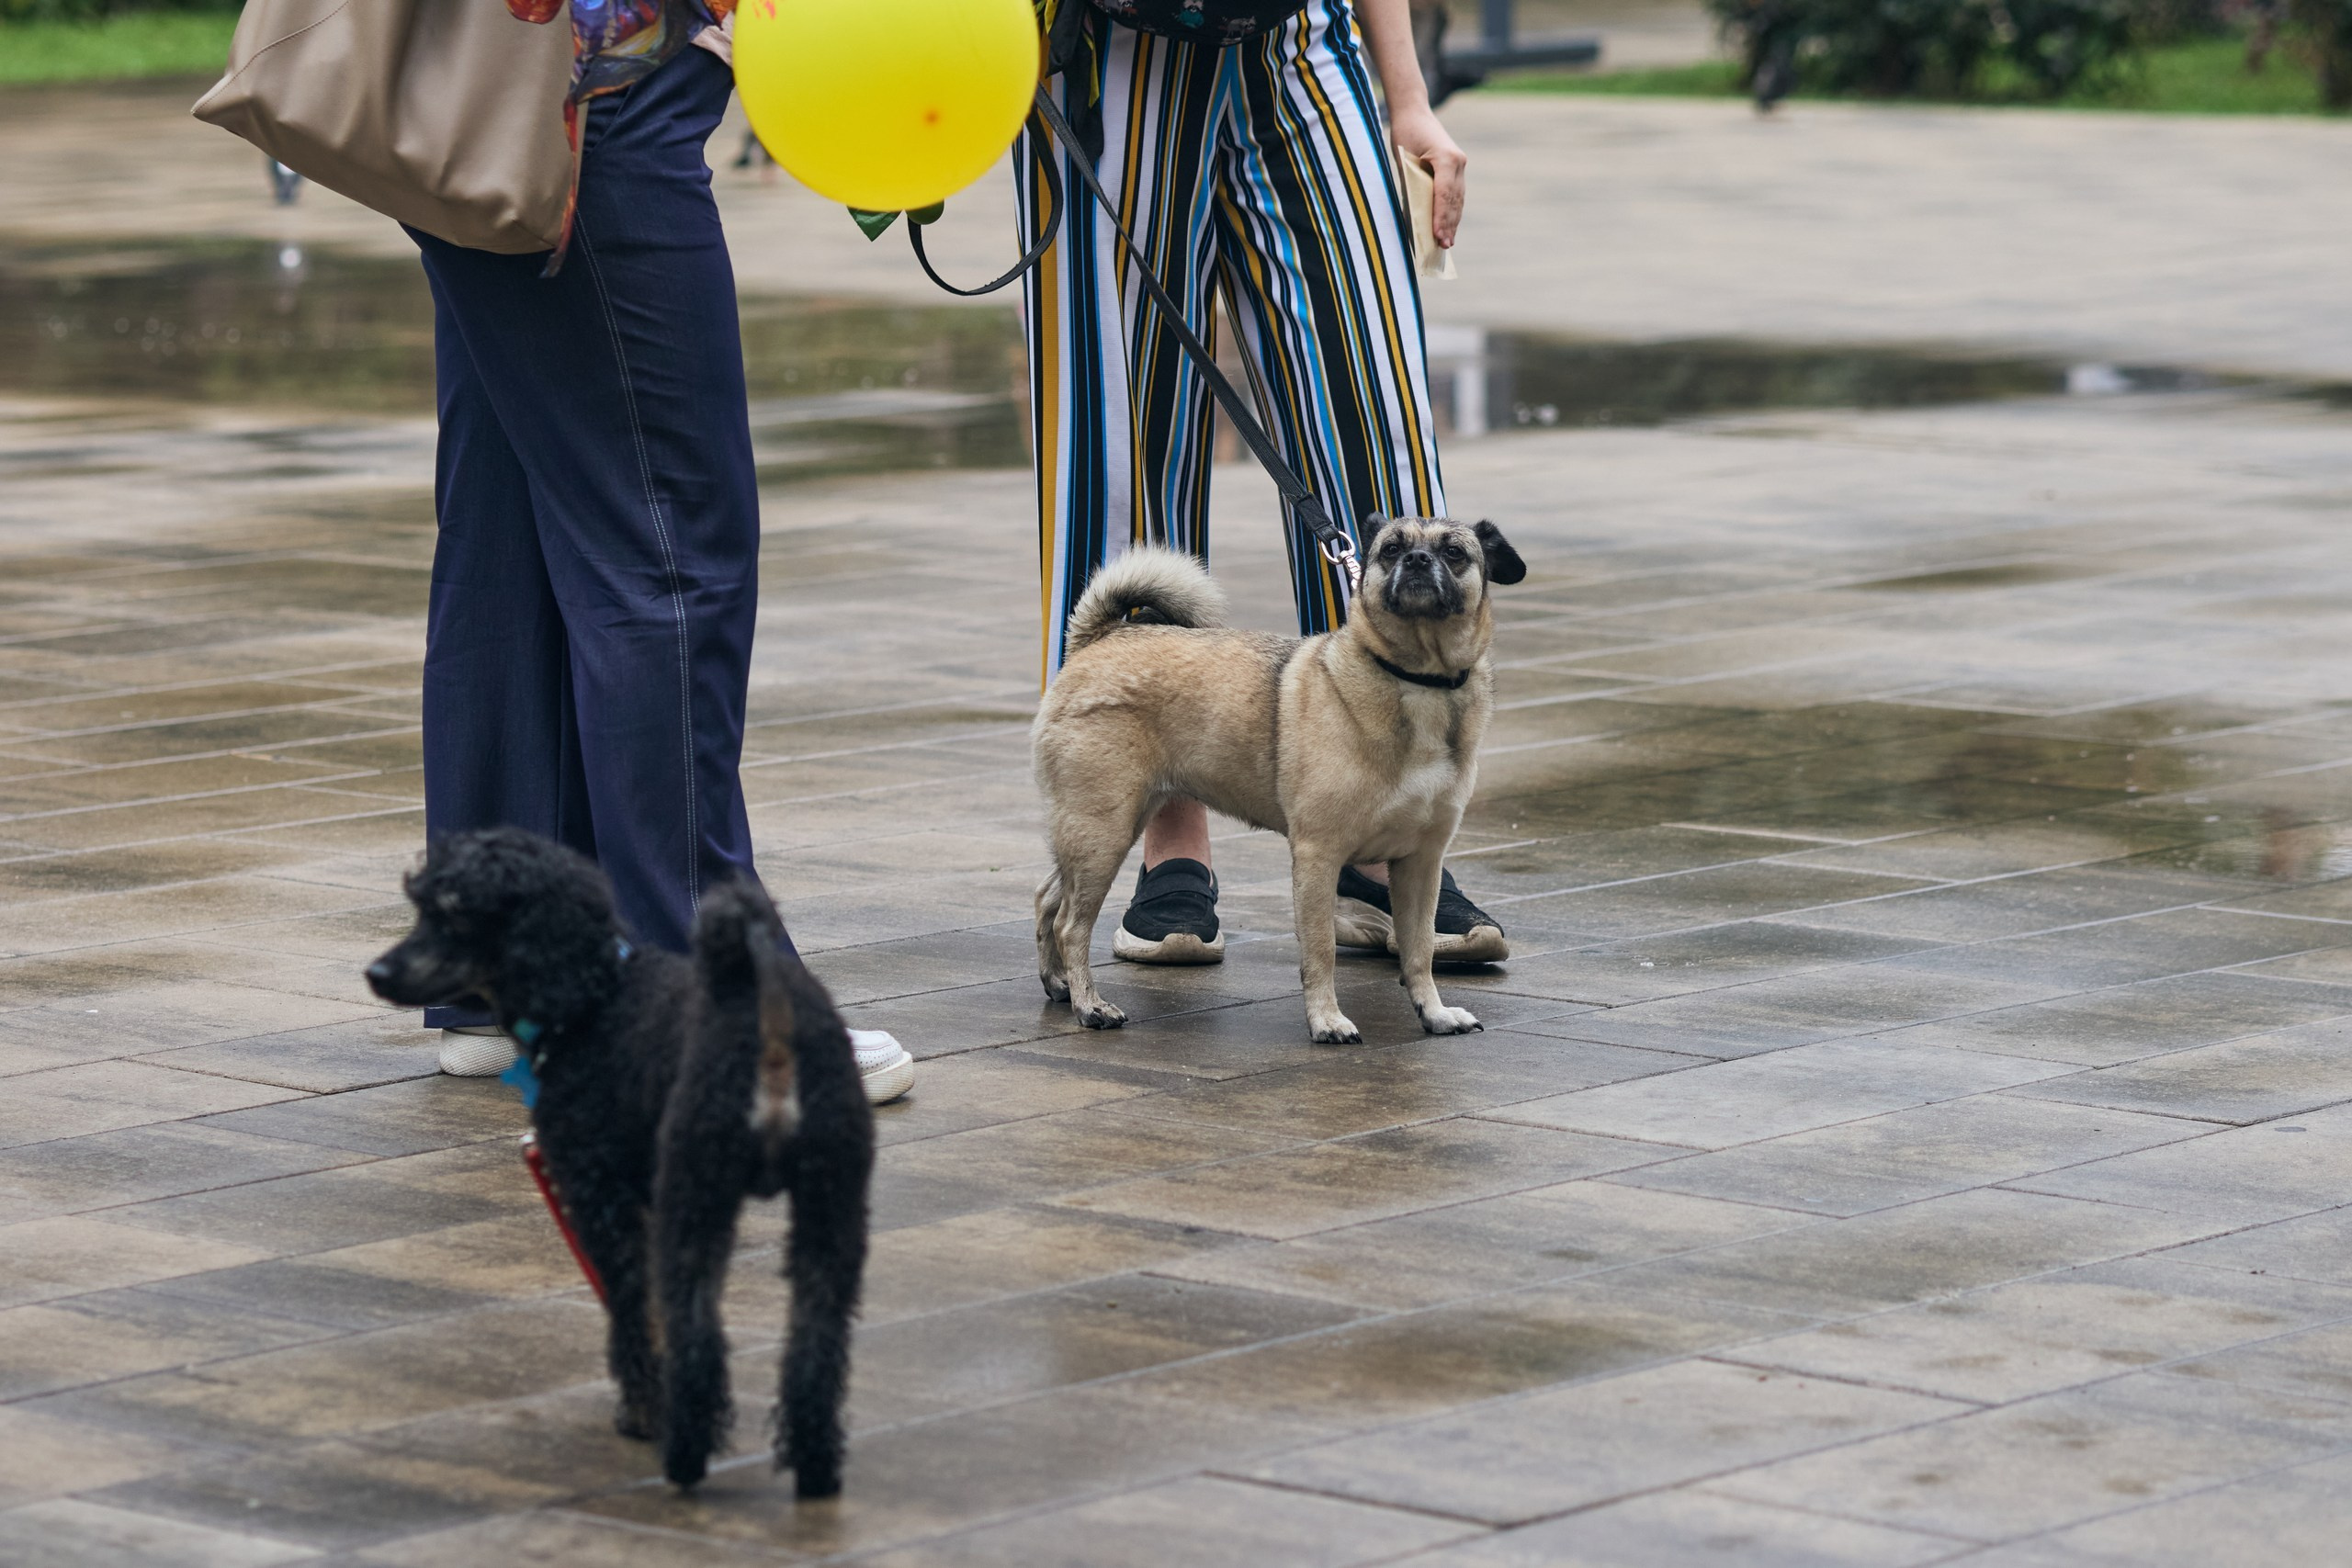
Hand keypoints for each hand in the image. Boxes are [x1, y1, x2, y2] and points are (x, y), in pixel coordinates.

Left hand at [1387, 102, 1466, 248]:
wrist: (1414, 112)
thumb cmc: (1404, 134)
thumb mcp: (1404, 160)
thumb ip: (1412, 185)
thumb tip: (1415, 215)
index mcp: (1446, 159)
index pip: (1444, 195)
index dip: (1441, 217)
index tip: (1437, 236)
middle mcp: (1458, 161)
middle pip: (1454, 200)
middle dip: (1449, 225)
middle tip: (1444, 246)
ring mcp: (1460, 163)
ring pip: (1458, 199)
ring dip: (1453, 221)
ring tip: (1448, 242)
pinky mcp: (1457, 166)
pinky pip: (1456, 193)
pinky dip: (1452, 210)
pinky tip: (1450, 225)